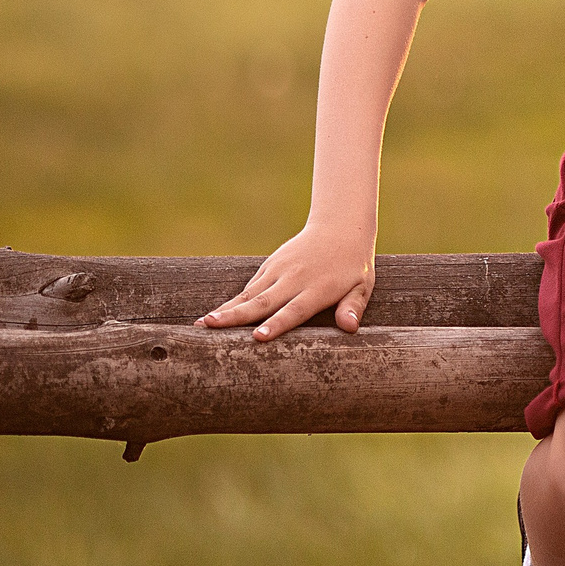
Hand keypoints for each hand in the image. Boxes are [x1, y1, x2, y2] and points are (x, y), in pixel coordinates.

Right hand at [198, 224, 375, 342]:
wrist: (340, 227)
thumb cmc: (353, 265)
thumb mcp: (362, 285)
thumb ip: (353, 306)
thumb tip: (350, 327)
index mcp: (318, 289)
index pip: (295, 310)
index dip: (276, 324)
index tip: (258, 337)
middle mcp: (294, 280)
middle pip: (262, 302)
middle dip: (236, 317)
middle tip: (210, 327)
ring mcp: (279, 271)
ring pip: (249, 294)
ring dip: (226, 310)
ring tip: (202, 325)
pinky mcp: (270, 266)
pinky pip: (250, 288)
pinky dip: (231, 302)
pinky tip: (214, 316)